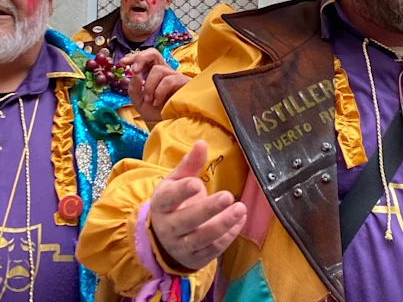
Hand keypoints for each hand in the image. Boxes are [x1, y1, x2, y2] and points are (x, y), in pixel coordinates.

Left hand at [121, 49, 190, 123]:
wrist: (168, 125)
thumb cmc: (155, 112)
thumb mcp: (139, 102)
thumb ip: (134, 89)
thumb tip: (135, 74)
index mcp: (152, 74)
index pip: (145, 58)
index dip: (134, 57)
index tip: (122, 63)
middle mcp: (164, 71)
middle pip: (153, 53)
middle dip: (141, 58)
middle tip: (134, 71)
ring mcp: (174, 76)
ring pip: (158, 69)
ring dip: (150, 86)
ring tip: (150, 100)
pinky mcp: (183, 82)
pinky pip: (168, 80)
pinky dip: (159, 92)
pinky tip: (159, 102)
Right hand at [149, 141, 245, 270]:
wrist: (163, 240)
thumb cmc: (174, 204)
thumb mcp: (177, 182)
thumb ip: (190, 164)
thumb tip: (202, 142)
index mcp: (161, 204)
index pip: (168, 199)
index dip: (181, 192)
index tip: (196, 183)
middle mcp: (168, 227)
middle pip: (186, 221)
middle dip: (208, 210)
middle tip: (228, 196)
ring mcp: (181, 246)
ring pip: (201, 238)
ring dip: (223, 224)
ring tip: (241, 209)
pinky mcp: (195, 259)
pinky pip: (212, 250)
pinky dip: (228, 237)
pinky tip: (240, 221)